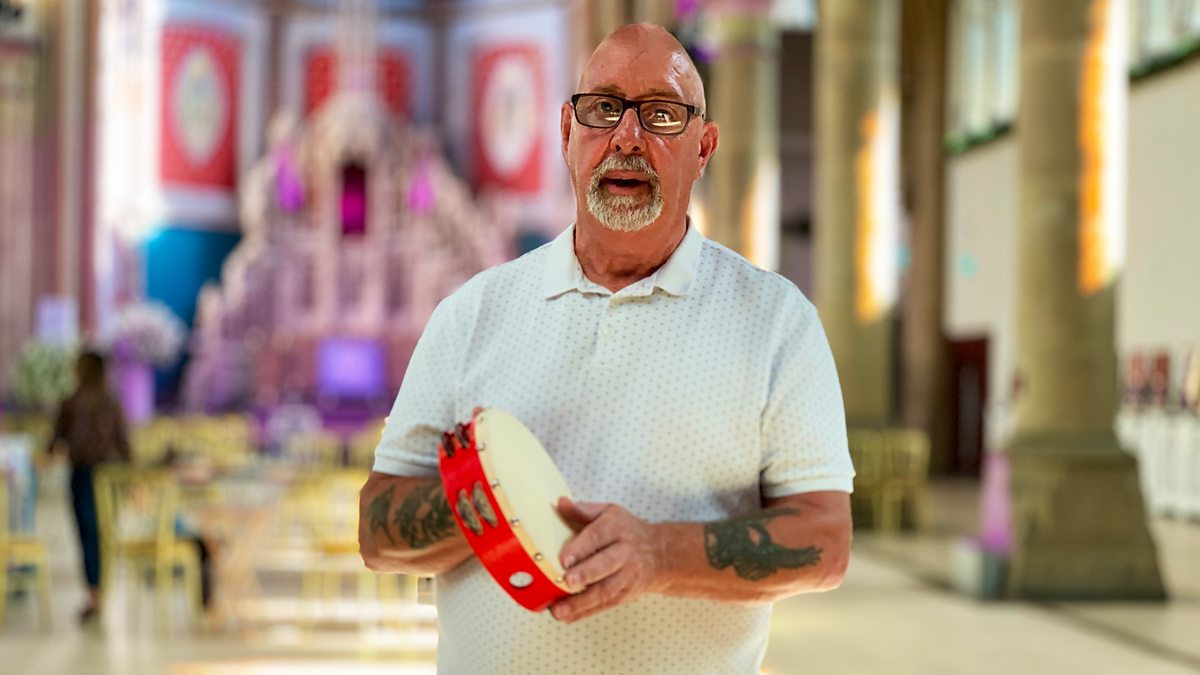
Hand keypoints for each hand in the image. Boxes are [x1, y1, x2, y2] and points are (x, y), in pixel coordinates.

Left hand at [549, 497, 665, 623]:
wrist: (659, 553)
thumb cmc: (627, 531)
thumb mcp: (608, 513)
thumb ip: (582, 510)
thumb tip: (560, 503)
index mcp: (617, 528)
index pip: (598, 536)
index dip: (581, 547)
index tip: (564, 558)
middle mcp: (625, 552)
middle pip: (606, 564)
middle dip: (586, 574)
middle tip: (567, 581)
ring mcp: (627, 576)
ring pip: (606, 590)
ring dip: (582, 602)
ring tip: (560, 610)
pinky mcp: (626, 594)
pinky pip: (605, 604)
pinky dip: (586, 612)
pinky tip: (567, 616)